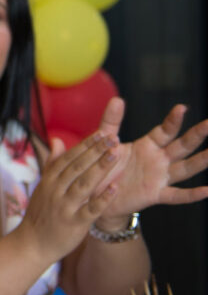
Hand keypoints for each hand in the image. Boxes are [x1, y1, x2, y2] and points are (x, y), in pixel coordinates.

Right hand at [18, 133, 119, 261]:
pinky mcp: (74, 224)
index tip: (101, 133)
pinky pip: (90, 209)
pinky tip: (115, 188)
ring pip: (84, 184)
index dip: (85, 145)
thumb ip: (52, 163)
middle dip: (95, 151)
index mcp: (49, 180)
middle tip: (112, 138)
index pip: (69, 158)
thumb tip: (57, 140)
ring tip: (115, 155)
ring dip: (100, 168)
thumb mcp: (43, 186)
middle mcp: (55, 191)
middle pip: (77, 167)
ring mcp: (64, 207)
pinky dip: (102, 198)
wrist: (32, 244)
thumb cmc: (40, 214)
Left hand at [93, 98, 207, 224]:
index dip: (173, 120)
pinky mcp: (155, 194)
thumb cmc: (104, 165)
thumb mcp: (106, 140)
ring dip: (201, 160)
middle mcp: (159, 160)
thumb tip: (117, 99)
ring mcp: (159, 177)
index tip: (181, 108)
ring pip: (186, 168)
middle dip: (197, 134)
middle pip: (182, 146)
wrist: (97, 193)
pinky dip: (192, 194)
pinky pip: (177, 195)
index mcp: (148, 145)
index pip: (166, 131)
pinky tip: (206, 190)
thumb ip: (111, 121)